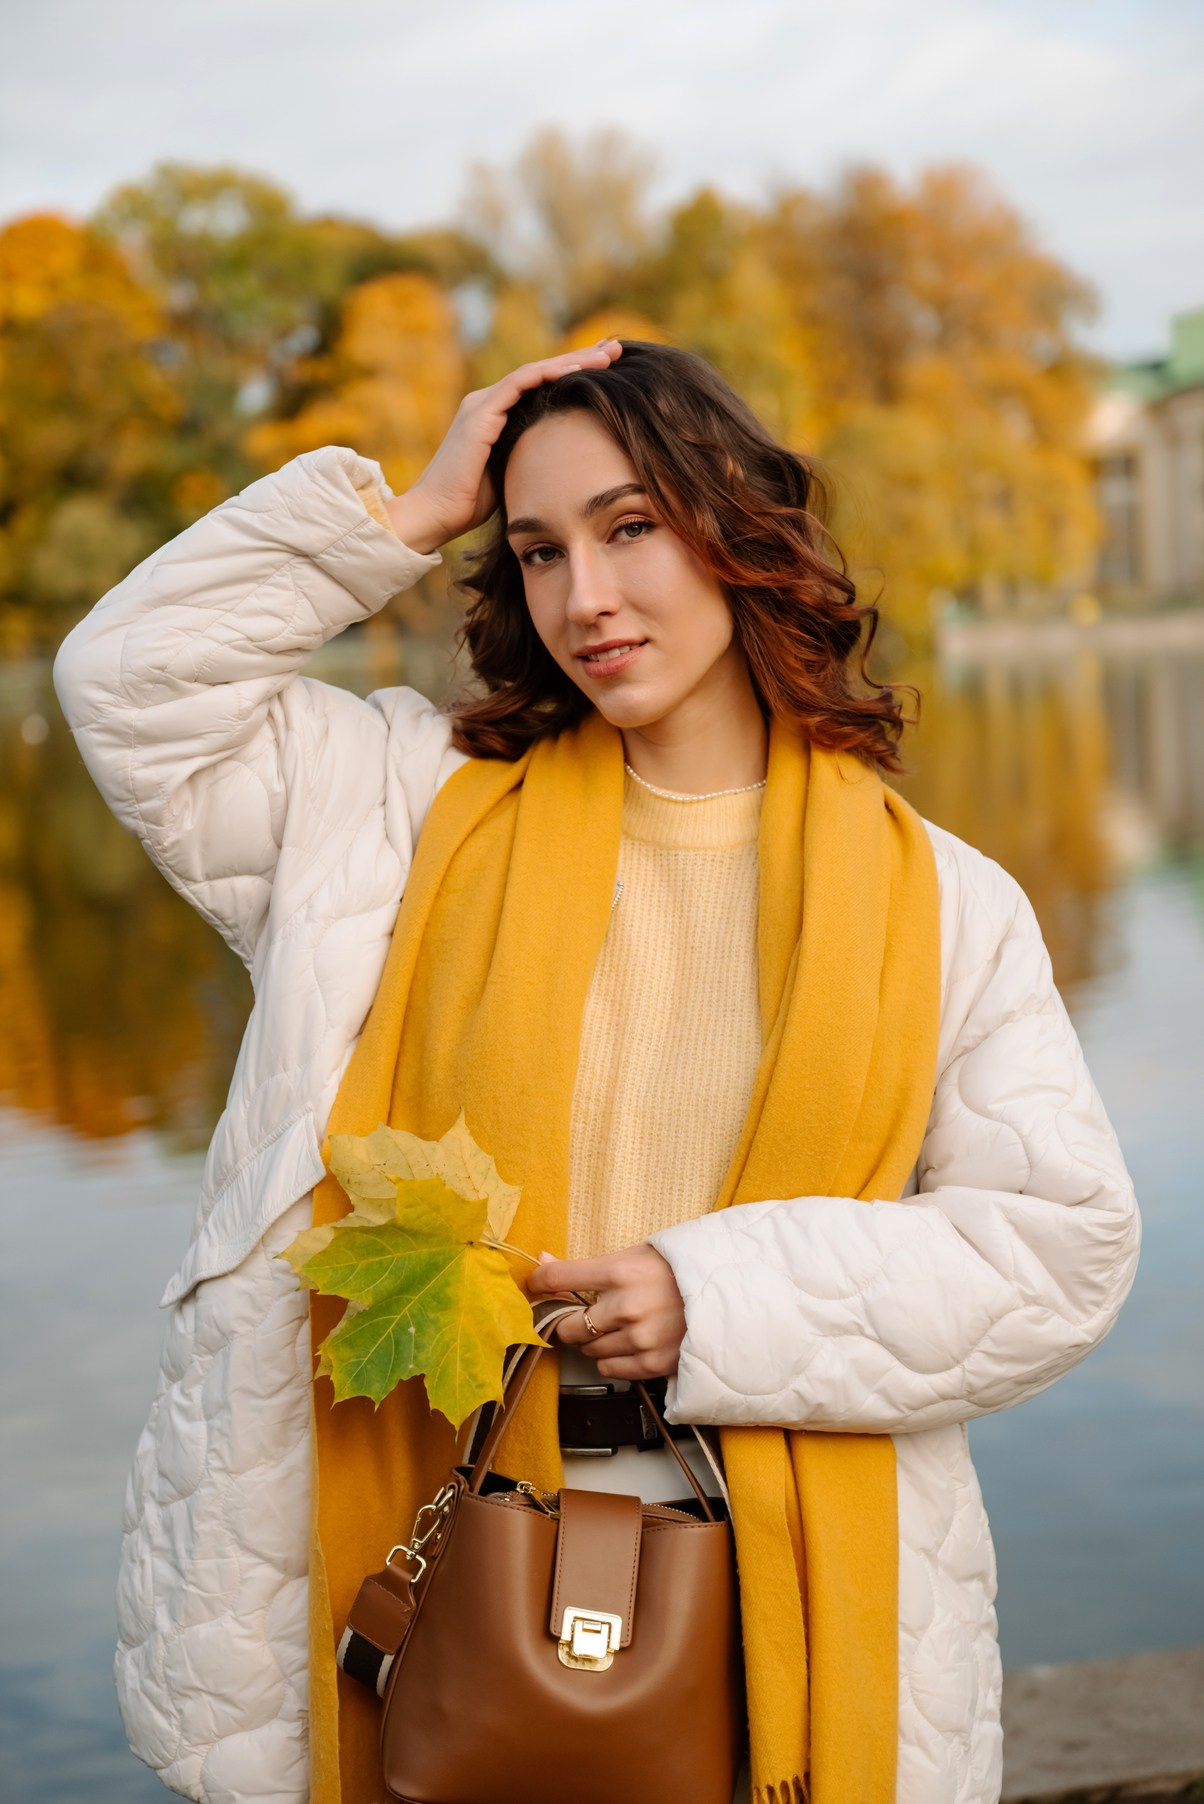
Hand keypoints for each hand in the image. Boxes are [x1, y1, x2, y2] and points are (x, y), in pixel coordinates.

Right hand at [385, 340, 622, 553]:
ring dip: (572, 362)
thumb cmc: (470, 505)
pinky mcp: (480, 413)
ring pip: (535, 372)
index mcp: (494, 415)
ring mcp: (482, 404)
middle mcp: (486, 402)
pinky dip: (549, 374)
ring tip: (606, 356)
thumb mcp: (511, 474)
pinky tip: (578, 370)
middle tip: (616, 349)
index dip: (575, 375)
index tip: (609, 370)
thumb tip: (565, 461)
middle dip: (580, 359)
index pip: (540, 386)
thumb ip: (531, 457)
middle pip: (541, 372)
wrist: (434, 515)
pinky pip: (520, 384)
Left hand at [525, 1243, 686, 1381]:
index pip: (559, 1278)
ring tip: (615, 1327)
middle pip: (567, 1326)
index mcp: (620, 1272)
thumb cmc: (676, 1271)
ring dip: (594, 1341)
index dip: (539, 1283)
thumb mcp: (634, 1254)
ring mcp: (639, 1338)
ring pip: (588, 1350)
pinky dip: (611, 1360)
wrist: (725, 1295)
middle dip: (569, 1322)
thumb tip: (542, 1262)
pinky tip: (626, 1344)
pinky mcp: (652, 1362)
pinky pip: (609, 1369)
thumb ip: (588, 1265)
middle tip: (583, 1315)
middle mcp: (625, 1307)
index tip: (536, 1286)